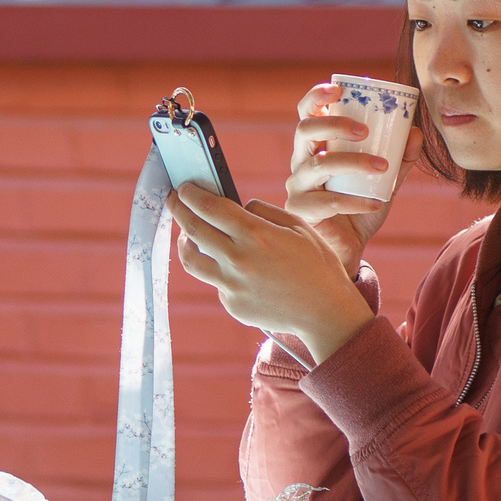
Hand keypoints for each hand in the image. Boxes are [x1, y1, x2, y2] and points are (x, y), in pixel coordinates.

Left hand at [169, 183, 375, 361]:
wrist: (325, 312)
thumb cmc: (316, 265)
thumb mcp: (297, 225)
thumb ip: (262, 211)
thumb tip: (237, 206)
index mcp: (255, 234)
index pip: (209, 207)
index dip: (191, 194)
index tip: (184, 187)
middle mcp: (237, 259)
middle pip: (193, 229)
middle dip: (179, 209)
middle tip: (175, 200)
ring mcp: (231, 286)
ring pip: (191, 260)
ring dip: (184, 242)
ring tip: (188, 235)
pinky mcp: (232, 305)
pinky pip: (215, 281)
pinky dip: (217, 269)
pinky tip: (229, 265)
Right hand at [282, 83, 420, 276]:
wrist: (350, 248)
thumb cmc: (361, 207)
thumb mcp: (385, 180)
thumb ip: (400, 158)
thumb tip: (416, 132)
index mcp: (317, 146)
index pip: (307, 113)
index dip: (316, 97)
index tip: (338, 89)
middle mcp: (301, 162)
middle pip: (304, 131)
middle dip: (334, 125)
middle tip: (364, 131)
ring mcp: (297, 187)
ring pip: (317, 166)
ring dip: (352, 162)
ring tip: (382, 167)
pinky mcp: (300, 212)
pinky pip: (327, 202)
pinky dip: (355, 201)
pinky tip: (377, 202)